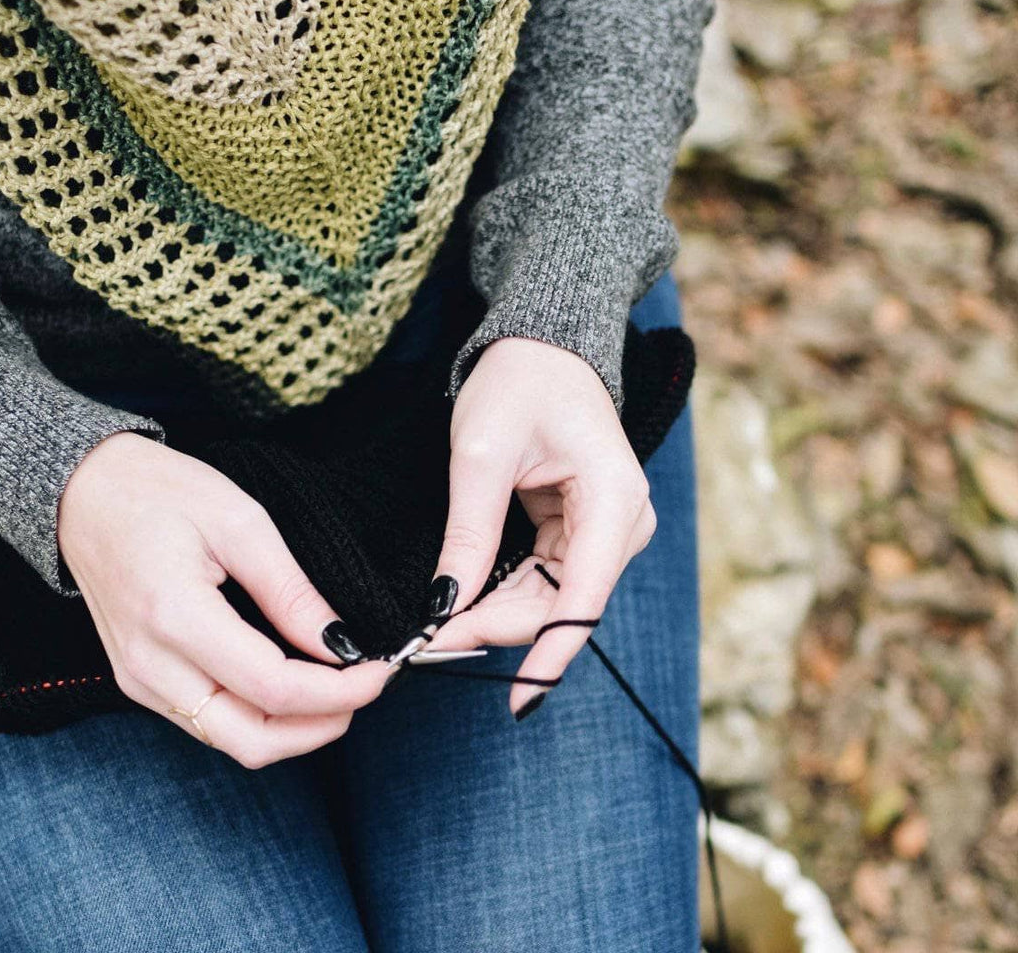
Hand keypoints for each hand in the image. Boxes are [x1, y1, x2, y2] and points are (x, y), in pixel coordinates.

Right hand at [57, 431, 392, 766]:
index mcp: (174, 617)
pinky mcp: (140, 683)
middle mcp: (150, 666)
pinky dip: (262, 717)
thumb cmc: (160, 492)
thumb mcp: (240, 521)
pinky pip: (211, 723)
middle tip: (367, 687)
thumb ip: (291, 590)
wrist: (84, 493)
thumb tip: (342, 642)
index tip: (382, 669)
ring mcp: (139, 682)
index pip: (273, 688)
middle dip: (322, 726)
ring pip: (233, 740)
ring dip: (295, 729)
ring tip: (341, 687)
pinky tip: (296, 685)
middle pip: (252, 739)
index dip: (339, 691)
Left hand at [424, 337, 655, 717]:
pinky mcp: (586, 530)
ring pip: (551, 598)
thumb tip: (445, 606)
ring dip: (496, 615)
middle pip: (562, 603)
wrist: (544, 349)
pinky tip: (462, 602)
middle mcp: (623, 522)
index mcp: (612, 498)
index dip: (550, 652)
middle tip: (426, 644)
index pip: (584, 595)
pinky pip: (545, 578)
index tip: (517, 701)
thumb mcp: (479, 455)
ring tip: (434, 629)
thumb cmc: (517, 384)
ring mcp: (608, 529)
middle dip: (497, 628)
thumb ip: (469, 535)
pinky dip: (504, 593)